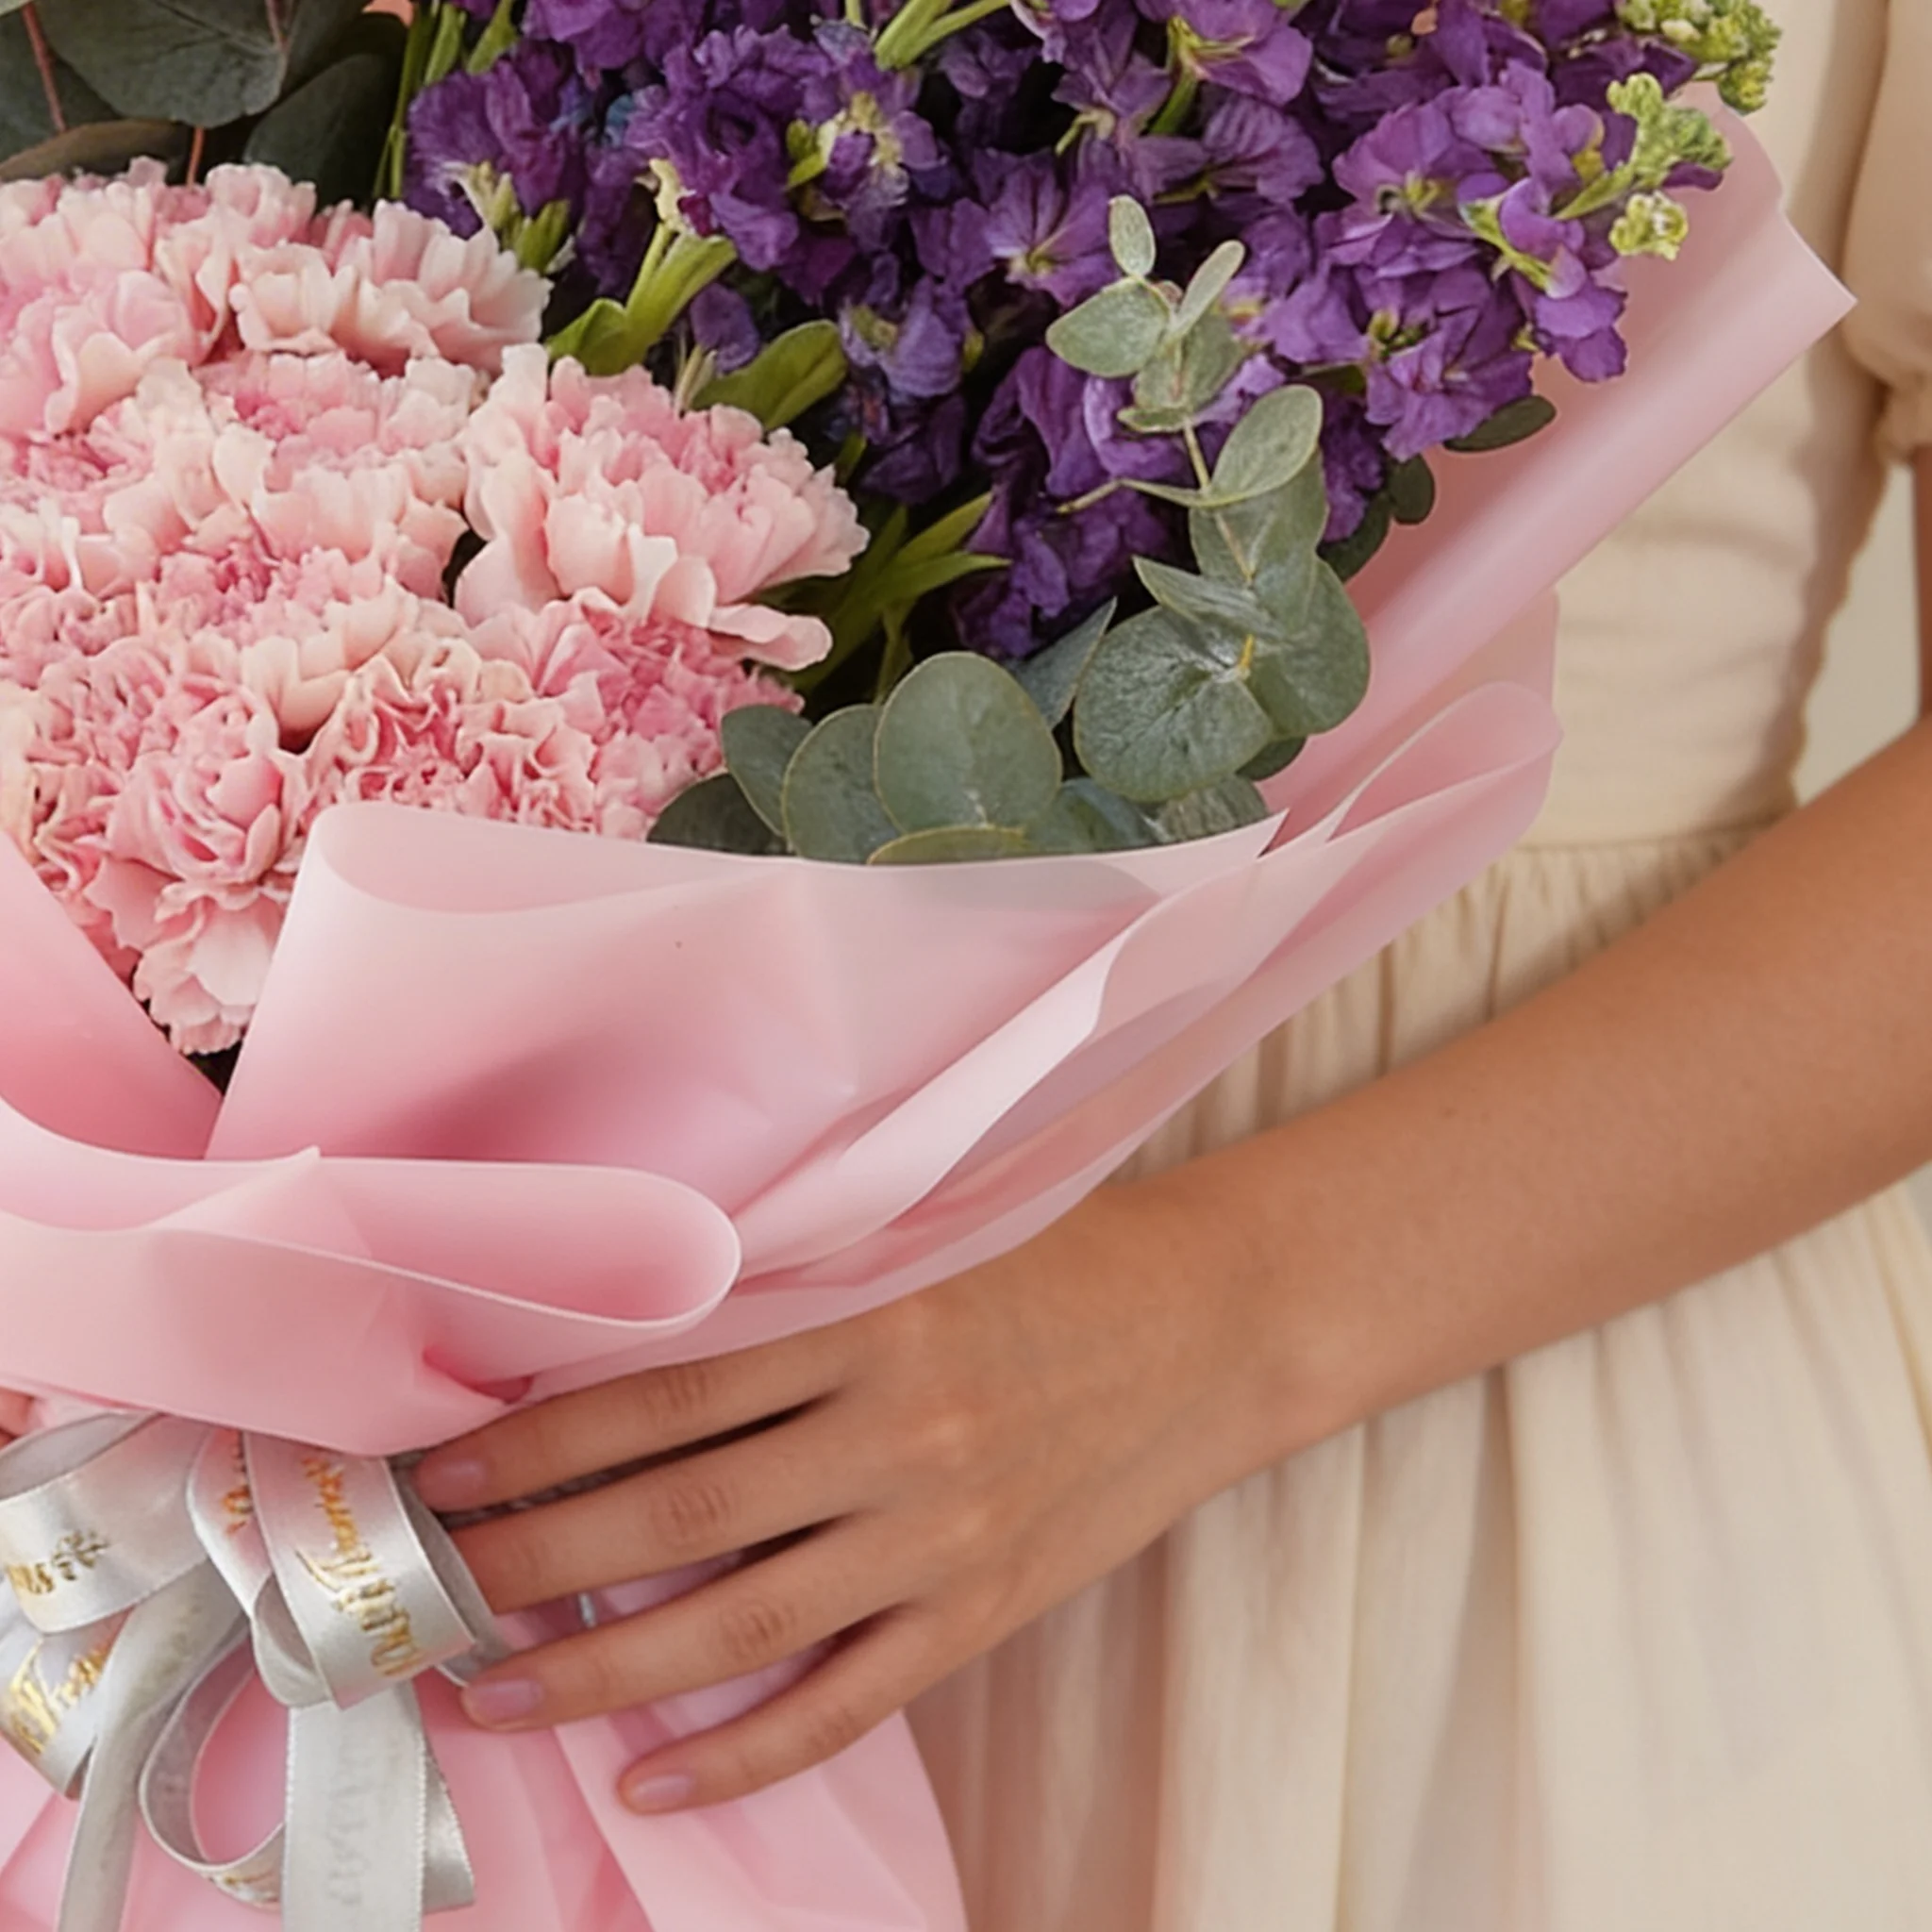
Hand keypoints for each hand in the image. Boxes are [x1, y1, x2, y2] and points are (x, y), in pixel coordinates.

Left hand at [411, 1180, 1300, 1811]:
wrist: (1213, 1327)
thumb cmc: (1060, 1266)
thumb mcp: (926, 1250)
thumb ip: (798, 1301)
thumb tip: (639, 1354)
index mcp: (872, 1327)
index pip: (672, 1395)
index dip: (547, 1438)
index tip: (447, 1470)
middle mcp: (897, 1435)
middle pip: (680, 1513)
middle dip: (533, 1559)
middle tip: (426, 1590)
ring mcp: (942, 1536)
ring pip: (742, 1622)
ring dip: (601, 1669)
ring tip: (491, 1695)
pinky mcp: (983, 1609)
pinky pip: (847, 1701)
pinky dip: (746, 1750)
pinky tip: (652, 1775)